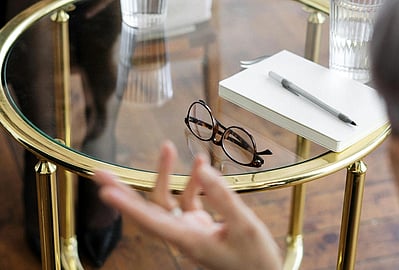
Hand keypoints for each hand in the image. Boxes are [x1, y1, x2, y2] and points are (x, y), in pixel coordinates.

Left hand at [94, 141, 281, 269]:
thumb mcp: (244, 225)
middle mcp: (183, 235)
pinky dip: (193, 181)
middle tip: (101, 173)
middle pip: (147, 210)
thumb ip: (222, 197)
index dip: (127, 206)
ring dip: (166, 174)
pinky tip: (199, 164)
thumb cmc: (254, 258)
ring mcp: (190, 228)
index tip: (105, 191)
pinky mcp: (199, 224)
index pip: (151, 221)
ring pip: (167, 200)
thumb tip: (202, 170)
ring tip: (167, 147)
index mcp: (189, 240)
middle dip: (125, 190)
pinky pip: (188, 199)